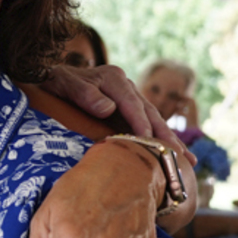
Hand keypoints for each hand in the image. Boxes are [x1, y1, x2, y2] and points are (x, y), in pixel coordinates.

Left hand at [39, 64, 193, 166]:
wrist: (50, 77)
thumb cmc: (55, 82)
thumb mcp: (63, 84)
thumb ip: (84, 93)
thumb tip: (108, 108)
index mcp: (113, 78)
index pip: (131, 103)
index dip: (141, 123)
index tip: (149, 140)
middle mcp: (125, 85)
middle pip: (150, 113)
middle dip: (166, 135)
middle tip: (180, 156)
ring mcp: (129, 96)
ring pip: (153, 120)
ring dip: (169, 140)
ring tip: (187, 160)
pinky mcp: (128, 107)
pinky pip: (147, 124)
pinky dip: (160, 138)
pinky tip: (174, 153)